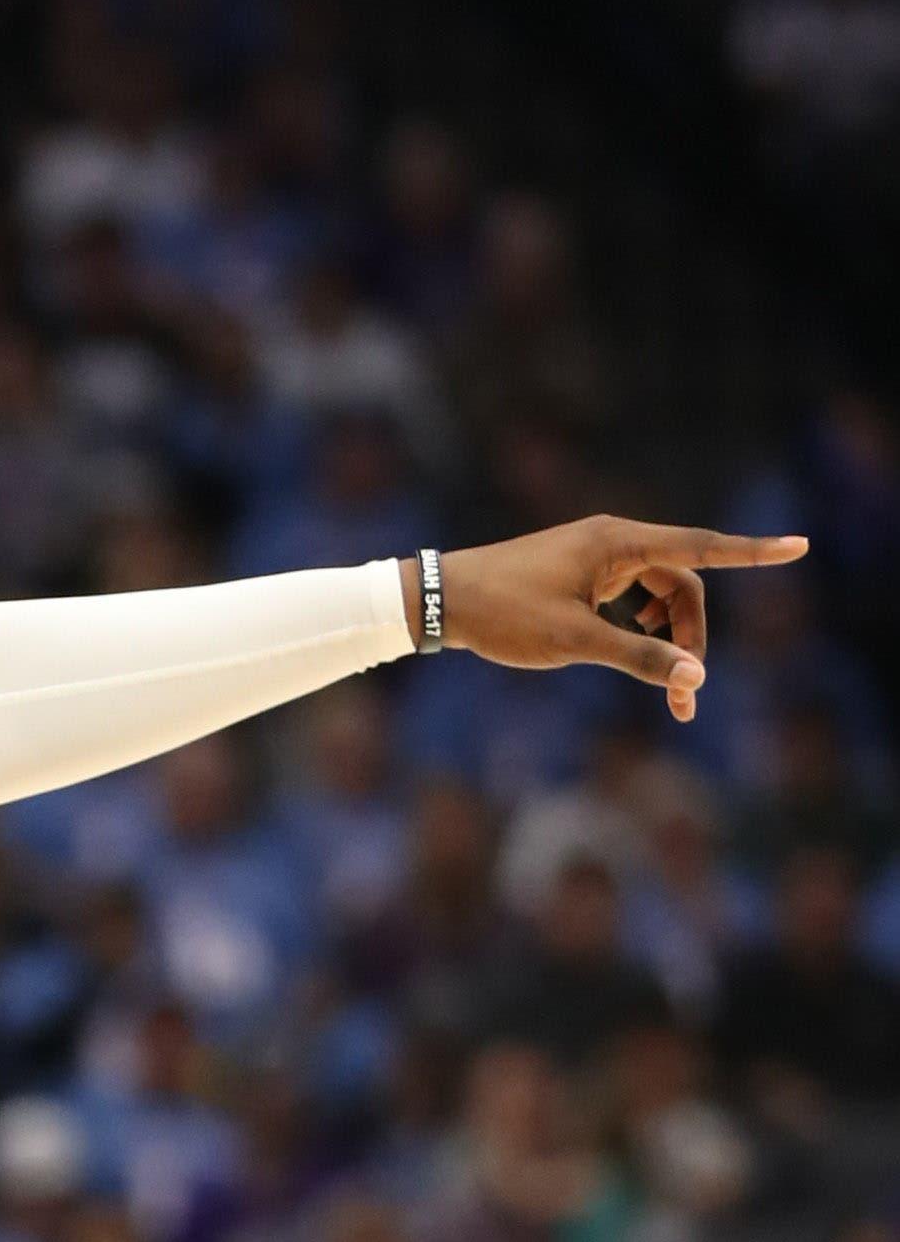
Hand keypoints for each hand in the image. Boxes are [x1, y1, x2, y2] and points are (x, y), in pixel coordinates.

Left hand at [431, 518, 805, 728]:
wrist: (441, 599)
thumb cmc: (504, 614)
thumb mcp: (577, 643)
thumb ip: (640, 659)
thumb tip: (697, 677)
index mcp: (619, 543)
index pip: (702, 548)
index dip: (754, 552)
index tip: (800, 547)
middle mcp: (614, 540)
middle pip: (683, 585)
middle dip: (692, 641)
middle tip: (685, 701)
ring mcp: (597, 556)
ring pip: (658, 596)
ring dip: (667, 641)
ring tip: (664, 692)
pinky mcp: (581, 573)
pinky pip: (631, 598)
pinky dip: (640, 629)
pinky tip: (629, 654)